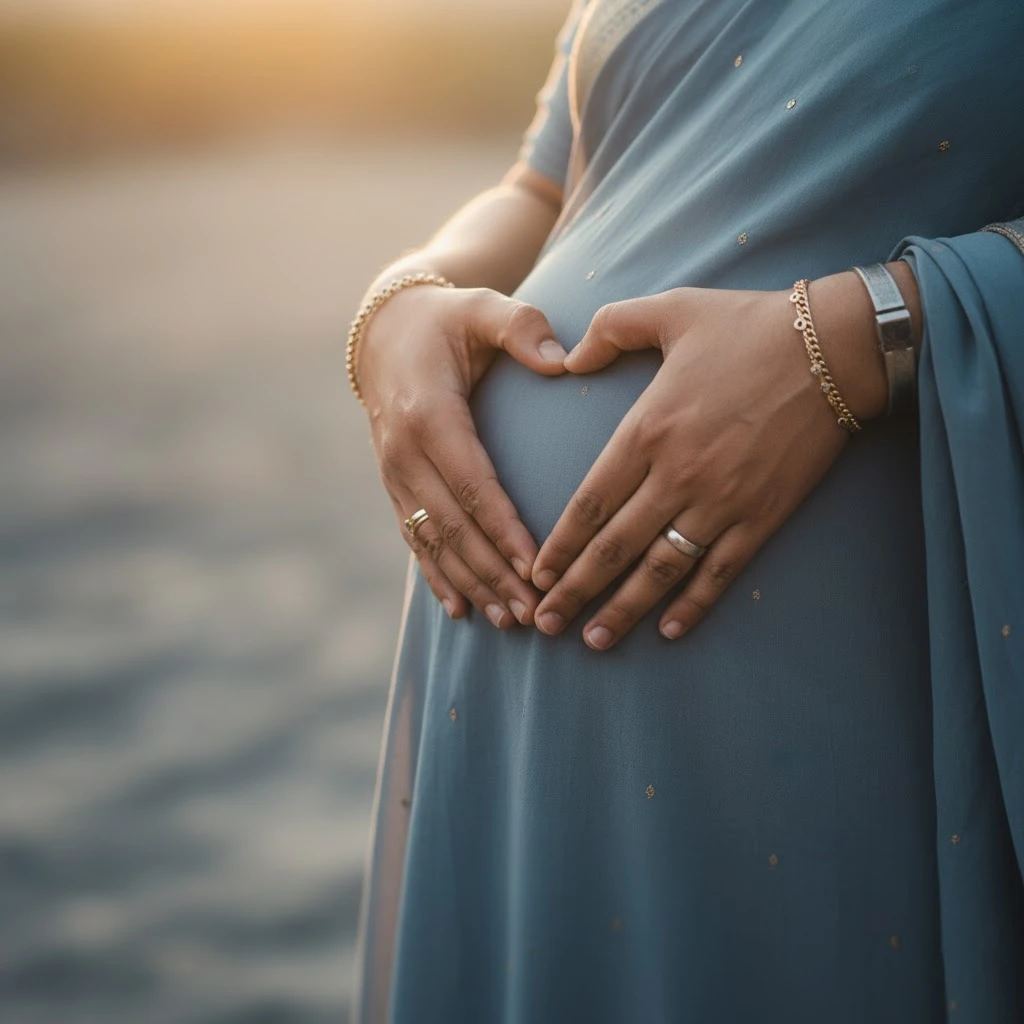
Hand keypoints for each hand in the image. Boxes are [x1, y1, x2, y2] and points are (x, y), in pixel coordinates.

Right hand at [359, 283, 566, 626]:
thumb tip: (563, 361)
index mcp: (430, 415)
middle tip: (533, 612)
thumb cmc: (447, 320)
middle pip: (454, 526)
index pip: (472, 485)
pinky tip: (460, 609)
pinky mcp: (394, 485)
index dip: (504, 532)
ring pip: (434, 541)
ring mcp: (394, 473)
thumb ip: (523, 327)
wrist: (386, 332)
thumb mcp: (484, 306)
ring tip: (508, 620)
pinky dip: (437, 575)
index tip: (538, 568)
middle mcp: (404, 452)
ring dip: (471, 583)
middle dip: (494, 574)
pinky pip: (414, 538)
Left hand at [530, 281, 877, 648]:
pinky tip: (669, 631)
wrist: (836, 347)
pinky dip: (693, 605)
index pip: (589, 503)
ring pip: (660, 571)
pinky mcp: (763, 516)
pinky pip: (720, 572)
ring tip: (593, 641)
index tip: (536, 575)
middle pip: (613, 548)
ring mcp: (722, 502)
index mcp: (647, 430)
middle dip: (574, 591)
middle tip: (543, 623)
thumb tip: (567, 359)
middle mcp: (678, 475)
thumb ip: (611, 329)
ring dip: (622, 610)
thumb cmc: (750, 325)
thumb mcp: (671, 309)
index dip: (559, 545)